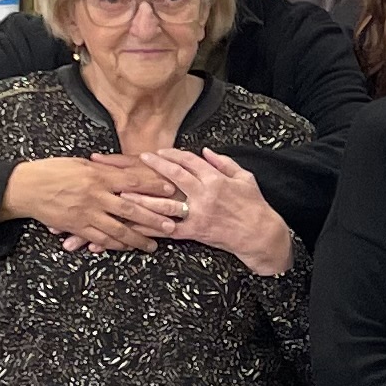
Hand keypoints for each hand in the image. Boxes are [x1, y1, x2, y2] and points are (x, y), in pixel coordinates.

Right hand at [5, 153, 182, 252]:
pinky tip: (128, 248)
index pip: (133, 181)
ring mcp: (86, 213)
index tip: (171, 189)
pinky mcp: (77, 227)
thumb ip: (104, 170)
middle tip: (173, 223)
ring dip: (139, 238)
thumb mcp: (81, 164)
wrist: (26, 187)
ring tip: (154, 245)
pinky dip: (116, 244)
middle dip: (155, 217)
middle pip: (132, 209)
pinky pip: (101, 238)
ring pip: (118, 229)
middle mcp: (95, 195)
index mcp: (98, 175)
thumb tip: (126, 171)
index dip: (154, 186)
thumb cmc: (52, 171)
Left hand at [145, 148, 290, 275]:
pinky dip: (152, 227)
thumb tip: (205, 151)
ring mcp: (198, 214)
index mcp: (216, 179)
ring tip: (125, 192)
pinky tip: (137, 224)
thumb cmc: (255, 206)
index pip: (189, 161)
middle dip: (154, 166)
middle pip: (174, 176)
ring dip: (144, 197)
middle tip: (139, 160)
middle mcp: (204, 195)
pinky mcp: (195, 231)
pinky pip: (169, 229)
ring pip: (166, 203)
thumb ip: (224, 163)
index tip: (159, 151)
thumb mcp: (244, 178)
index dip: (172, 154)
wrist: (260, 235)